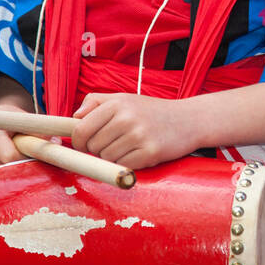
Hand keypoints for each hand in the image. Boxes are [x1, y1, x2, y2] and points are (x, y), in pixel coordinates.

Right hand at [0, 91, 36, 171]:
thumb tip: (55, 142)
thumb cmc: (20, 120)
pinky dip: (0, 173)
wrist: (2, 116)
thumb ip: (41, 131)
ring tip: (17, 159)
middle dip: (19, 167)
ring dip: (9, 171)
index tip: (38, 162)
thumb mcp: (31, 120)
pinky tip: (6, 163)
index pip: (10, 156)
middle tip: (30, 162)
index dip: (26, 161)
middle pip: (2, 167)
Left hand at [69, 92, 198, 168]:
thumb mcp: (124, 98)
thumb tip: (75, 117)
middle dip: (98, 149)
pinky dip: (127, 163)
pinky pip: (123, 165)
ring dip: (113, 157)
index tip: (84, 144)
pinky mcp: (150, 152)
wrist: (189, 120)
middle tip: (114, 143)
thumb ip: (96, 102)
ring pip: (106, 158)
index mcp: (117, 103)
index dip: (78, 141)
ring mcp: (138, 135)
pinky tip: (138, 153)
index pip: (81, 129)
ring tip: (129, 146)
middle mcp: (126, 118)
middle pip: (92, 146)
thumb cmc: (152, 111)